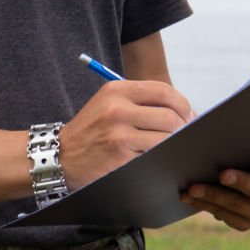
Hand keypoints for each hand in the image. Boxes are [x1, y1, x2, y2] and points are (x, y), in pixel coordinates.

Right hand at [60, 79, 192, 188]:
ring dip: (174, 145)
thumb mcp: (108, 103)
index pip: (164, 91)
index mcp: (117, 90)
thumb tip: (184, 111)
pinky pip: (154, 156)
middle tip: (185, 135)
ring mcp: (119, 135)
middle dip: (183, 128)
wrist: (61, 156)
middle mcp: (118, 109)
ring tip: (173, 147)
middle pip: (170, 117)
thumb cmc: (92, 130)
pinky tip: (158, 159)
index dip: (183, 104)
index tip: (188, 115)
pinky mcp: (120, 157)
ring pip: (165, 138)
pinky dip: (161, 158)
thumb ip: (141, 102)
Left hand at [181, 144, 249, 230]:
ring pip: (236, 205)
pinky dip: (203, 204)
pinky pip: (223, 215)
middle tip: (222, 174)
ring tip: (192, 188)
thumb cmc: (248, 158)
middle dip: (240, 181)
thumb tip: (224, 135)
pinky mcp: (245, 224)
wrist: (244, 184)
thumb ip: (249, 145)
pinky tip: (188, 196)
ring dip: (212, 195)